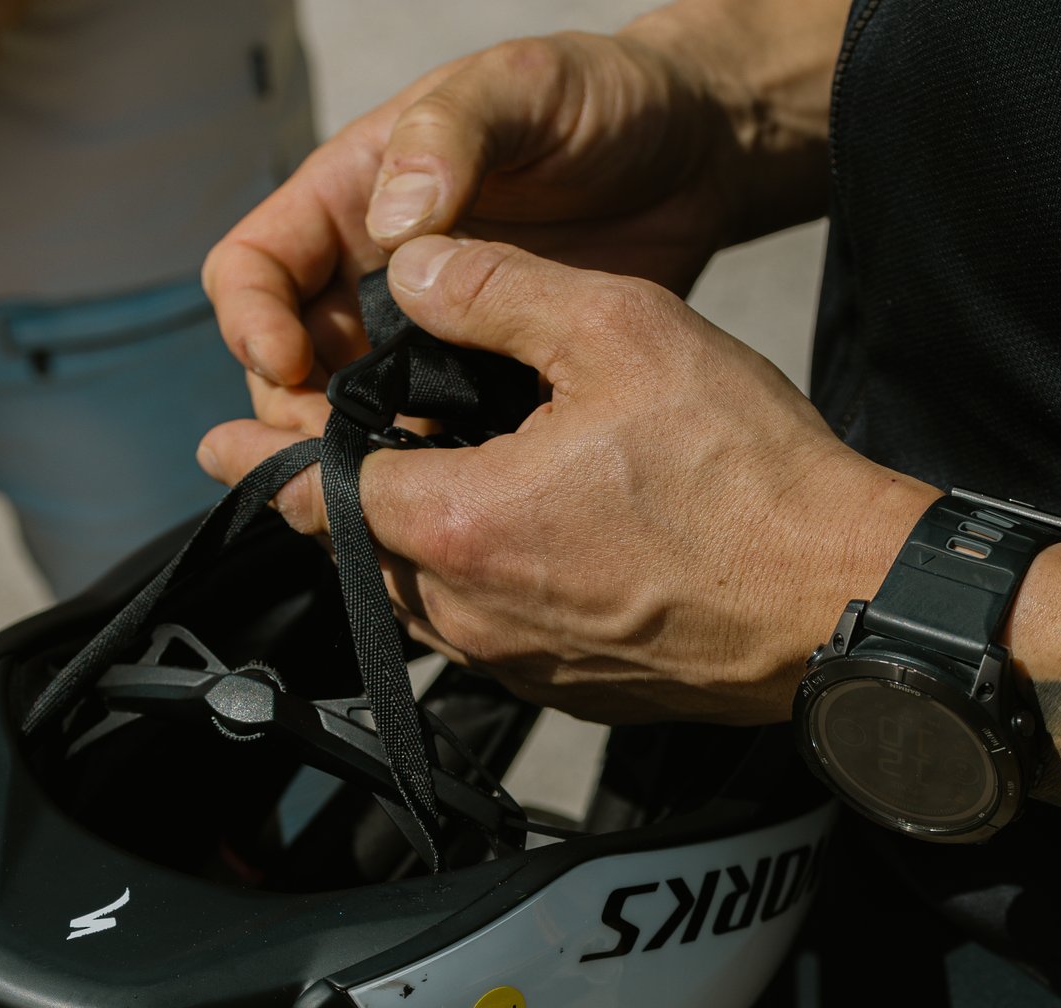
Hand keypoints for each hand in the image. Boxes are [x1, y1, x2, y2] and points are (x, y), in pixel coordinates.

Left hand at [197, 237, 937, 725]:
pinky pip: (492, 629)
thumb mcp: (621, 332)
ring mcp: (523, 663)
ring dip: (411, 537)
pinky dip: (480, 576)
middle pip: (360, 551)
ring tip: (425, 480)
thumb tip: (419, 265)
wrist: (843, 603)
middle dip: (331, 497)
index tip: (217, 443)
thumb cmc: (750, 479)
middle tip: (313, 451)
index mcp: (456, 525)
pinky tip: (524, 533)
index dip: (260, 454)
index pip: (313, 492)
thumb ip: (499, 287)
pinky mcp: (575, 689)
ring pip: (424, 594)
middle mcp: (471, 612)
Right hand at [205, 27, 805, 428]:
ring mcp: (430, 332)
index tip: (287, 364)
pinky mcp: (489, 377)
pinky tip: (466, 485)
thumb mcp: (524, 85)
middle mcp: (374, 270)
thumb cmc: (604, 95)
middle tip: (344, 455)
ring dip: (361, 452)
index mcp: (353, 194)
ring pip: (355, 413)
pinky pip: (437, 434)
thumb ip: (451, 137)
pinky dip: (435, 467)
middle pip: (289, 363)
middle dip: (299, 413)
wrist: (697, 151)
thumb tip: (391, 225)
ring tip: (401, 482)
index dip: (250, 319)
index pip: (253, 267)